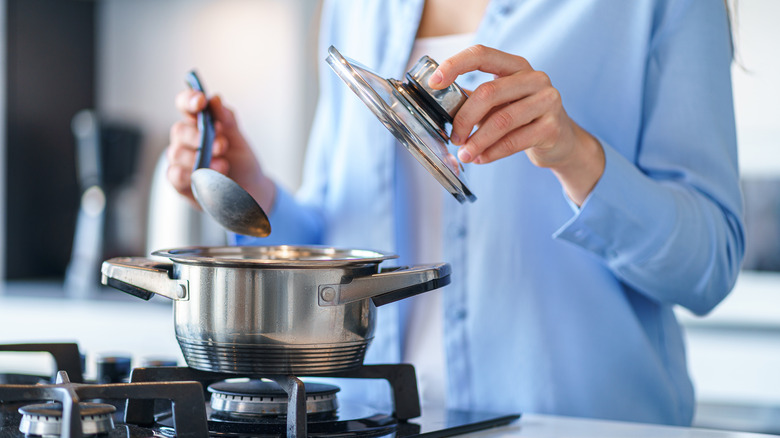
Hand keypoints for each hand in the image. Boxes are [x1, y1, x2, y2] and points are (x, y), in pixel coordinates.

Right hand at [167, 90, 274, 211]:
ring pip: (177, 153)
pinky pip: (175, 175)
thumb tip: (216, 100)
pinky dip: (189, 176)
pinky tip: (204, 177)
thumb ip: (227, 120)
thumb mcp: (238, 139)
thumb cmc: (240, 162)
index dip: (189, 100)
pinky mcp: (180, 182)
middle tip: (222, 146)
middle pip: (179, 130)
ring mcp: (181, 161)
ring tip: (223, 166)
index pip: (186, 105)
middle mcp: (186, 140)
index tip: (201, 101)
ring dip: (199, 158)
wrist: (250, 190)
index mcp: (199, 123)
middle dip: (200, 137)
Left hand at [429, 45, 603, 204]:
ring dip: (477, 141)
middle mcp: (535, 78)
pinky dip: (492, 153)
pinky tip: (481, 159)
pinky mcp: (552, 127)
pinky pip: (514, 141)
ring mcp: (547, 101)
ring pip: (501, 121)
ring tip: (464, 154)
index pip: (481, 54)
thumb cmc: (523, 119)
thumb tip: (438, 102)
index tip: (433, 83)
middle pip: (488, 93)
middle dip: (464, 119)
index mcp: (516, 66)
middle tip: (454, 138)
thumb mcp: (498, 104)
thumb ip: (473, 100)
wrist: (561, 141)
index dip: (454, 65)